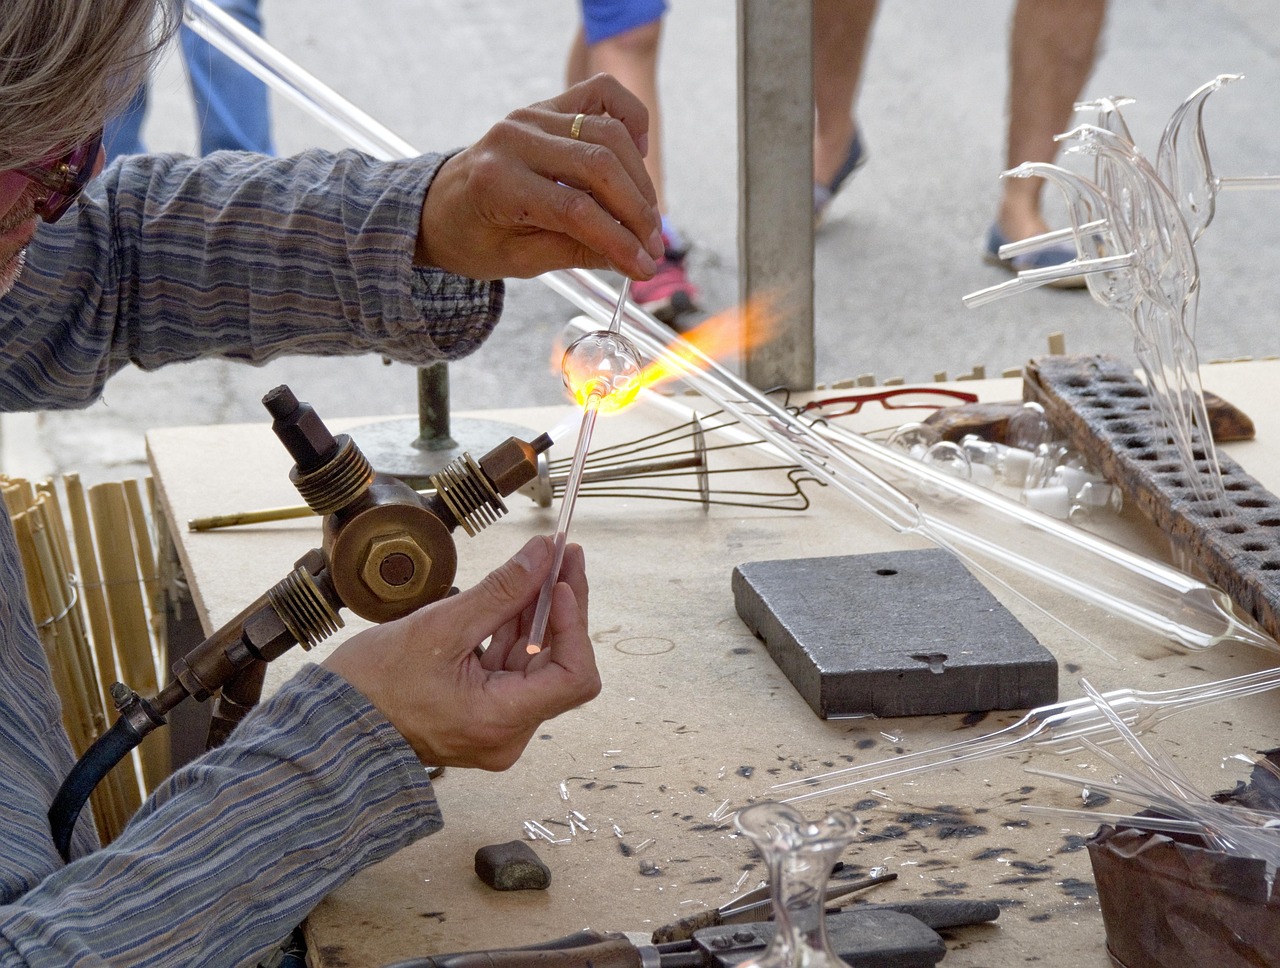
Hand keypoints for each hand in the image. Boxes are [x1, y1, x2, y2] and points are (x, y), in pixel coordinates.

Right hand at [322, 535, 599, 770]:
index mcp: (499, 721)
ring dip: (540, 614)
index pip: (573, 677)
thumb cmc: (371, 687)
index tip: (560, 580)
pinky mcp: (482, 715)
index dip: (574, 625)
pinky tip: (516, 594)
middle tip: (563, 553)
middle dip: (563, 607)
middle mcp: (507, 734)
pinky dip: (515, 633)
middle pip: (559, 666)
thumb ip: (500, 592)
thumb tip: (543, 555)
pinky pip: (511, 670)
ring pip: (536, 664)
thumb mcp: (439, 627)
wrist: (330, 726)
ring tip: (544, 562)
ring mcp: (495, 727)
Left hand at [415, 73, 663, 280]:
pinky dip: (629, 119)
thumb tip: (635, 260)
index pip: (575, 210)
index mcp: (496, 182)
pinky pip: (601, 95)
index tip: (644, 266)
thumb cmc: (474, 237)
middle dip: (636, 211)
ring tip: (647, 217)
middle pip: (599, 167)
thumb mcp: (518, 260)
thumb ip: (576, 253)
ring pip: (608, 134)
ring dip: (639, 179)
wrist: (439, 206)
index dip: (618, 241)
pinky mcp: (547, 106)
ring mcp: (532, 116)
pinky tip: (637, 154)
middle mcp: (514, 139)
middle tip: (652, 245)